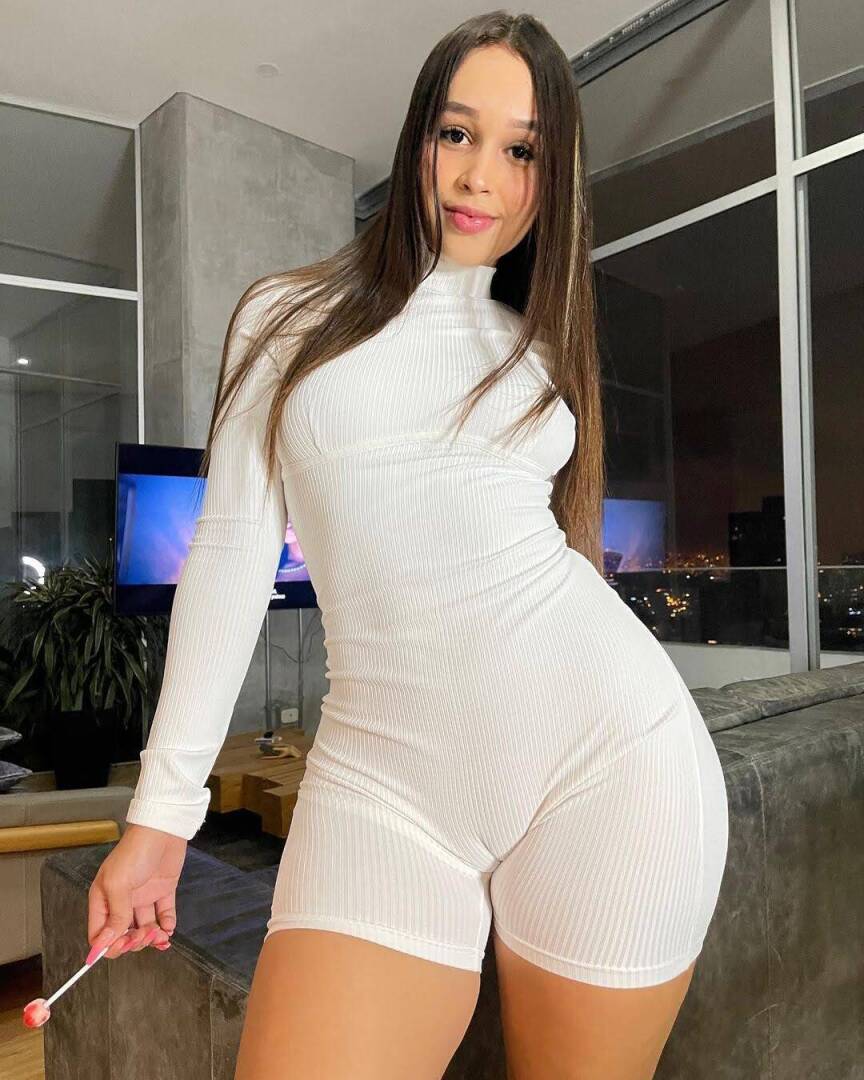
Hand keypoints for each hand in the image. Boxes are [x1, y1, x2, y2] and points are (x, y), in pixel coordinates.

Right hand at [87, 823, 187, 961]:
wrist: (164, 829)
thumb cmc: (135, 851)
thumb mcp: (118, 884)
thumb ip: (115, 914)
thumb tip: (105, 943)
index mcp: (104, 898)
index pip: (100, 933)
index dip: (109, 945)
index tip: (123, 946)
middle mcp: (122, 900)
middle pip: (123, 934)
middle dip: (134, 941)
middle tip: (144, 935)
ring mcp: (143, 896)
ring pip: (144, 928)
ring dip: (151, 937)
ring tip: (160, 933)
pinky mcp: (162, 891)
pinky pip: (163, 916)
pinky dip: (167, 925)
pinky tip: (168, 927)